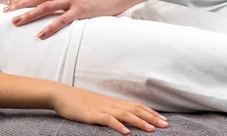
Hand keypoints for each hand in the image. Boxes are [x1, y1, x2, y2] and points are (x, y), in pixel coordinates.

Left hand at [5, 0, 129, 38]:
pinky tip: (41, 34)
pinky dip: (50, 27)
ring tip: (17, 22)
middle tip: (6, 13)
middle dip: (19, 5)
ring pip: (45, 7)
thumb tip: (47, 0)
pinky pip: (62, 20)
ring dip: (29, 15)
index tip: (10, 4)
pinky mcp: (81, 10)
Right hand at [52, 84, 167, 134]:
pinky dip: (118, 126)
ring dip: (139, 121)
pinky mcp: (93, 115)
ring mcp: (102, 109)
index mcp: (112, 102)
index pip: (136, 106)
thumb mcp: (97, 104)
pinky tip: (126, 133)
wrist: (61, 94)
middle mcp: (110, 104)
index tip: (163, 119)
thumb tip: (121, 117)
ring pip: (125, 114)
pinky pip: (108, 120)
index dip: (150, 112)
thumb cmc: (78, 101)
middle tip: (165, 125)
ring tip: (152, 129)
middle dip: (151, 117)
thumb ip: (109, 110)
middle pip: (135, 109)